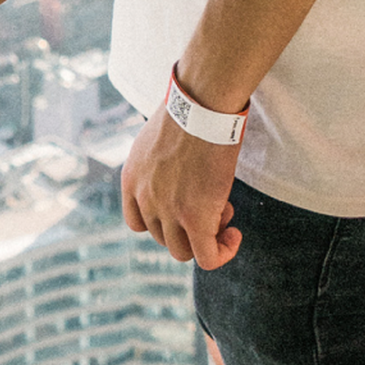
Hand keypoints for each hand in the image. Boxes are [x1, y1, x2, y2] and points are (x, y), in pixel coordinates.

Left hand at [120, 101, 241, 268]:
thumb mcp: (156, 142)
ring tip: (223, 210)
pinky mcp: (194, 217)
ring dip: (206, 238)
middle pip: (163, 237)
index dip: (164, 222)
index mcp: (131, 180)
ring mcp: (167, 210)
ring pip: (183, 251)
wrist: (200, 107)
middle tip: (212, 204)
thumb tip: (177, 176)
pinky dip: (222, 252)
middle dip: (189, 228)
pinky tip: (234, 235)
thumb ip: (158, 167)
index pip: (137, 222)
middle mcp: (143, 198)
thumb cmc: (187, 115)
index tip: (185, 208)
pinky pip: (206, 257)